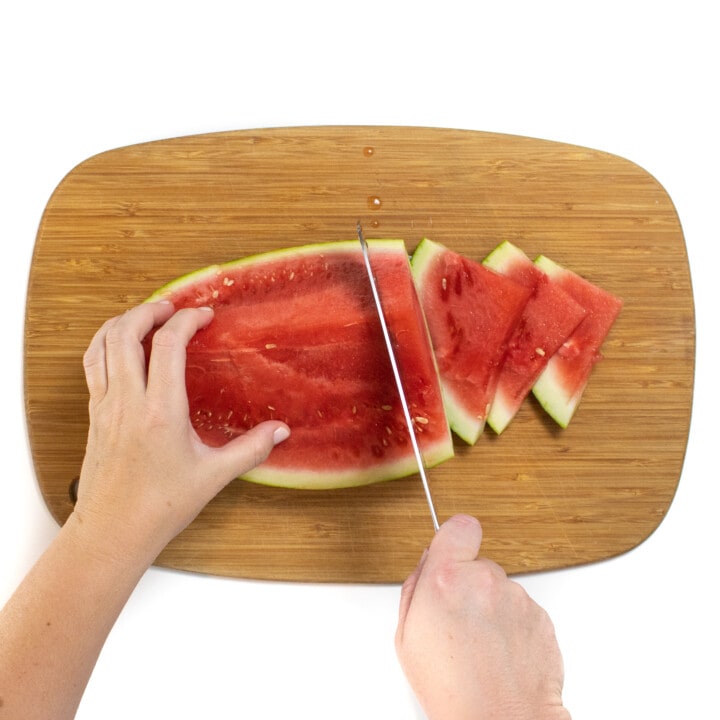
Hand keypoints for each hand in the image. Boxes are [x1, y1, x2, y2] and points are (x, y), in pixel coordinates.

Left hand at [72, 301, 289, 566]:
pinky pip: (92, 364)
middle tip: (173, 307)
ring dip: (123, 321)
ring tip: (146, 316)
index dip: (188, 319)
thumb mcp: (213, 476)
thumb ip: (250, 449)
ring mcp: (105, 406)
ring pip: (102, 344)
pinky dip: (105, 343)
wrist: (112, 532)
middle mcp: (127, 401)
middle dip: (150, 309)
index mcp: (160, 411)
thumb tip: (281, 431)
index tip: (206, 316)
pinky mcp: (94, 415)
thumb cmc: (160, 507)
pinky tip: (120, 346)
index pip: (168, 344)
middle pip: (126, 332)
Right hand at [396, 515, 569, 719]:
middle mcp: (484, 580)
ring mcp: (516, 598)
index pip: (460, 527)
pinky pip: (522, 610)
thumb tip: (427, 566)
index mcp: (446, 579)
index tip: (452, 552)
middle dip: (469, 585)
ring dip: (492, 608)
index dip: (455, 538)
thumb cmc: (451, 688)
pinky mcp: (541, 616)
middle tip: (460, 621)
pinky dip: (513, 627)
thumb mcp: (407, 636)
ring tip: (481, 646)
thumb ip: (415, 587)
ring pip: (501, 589)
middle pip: (478, 564)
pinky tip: (501, 653)